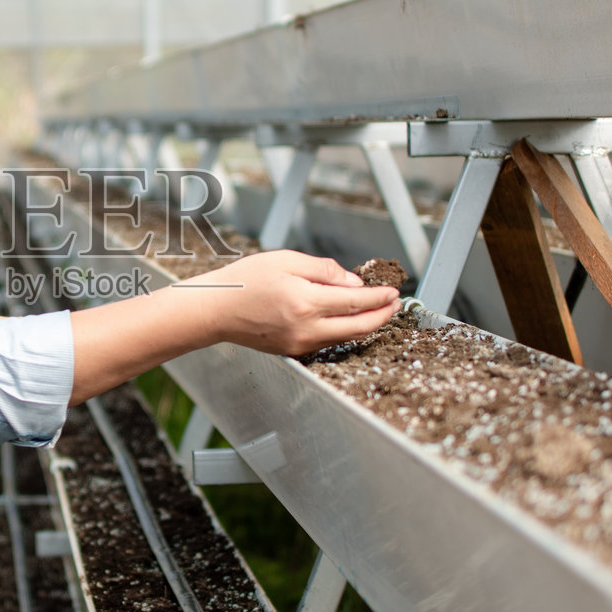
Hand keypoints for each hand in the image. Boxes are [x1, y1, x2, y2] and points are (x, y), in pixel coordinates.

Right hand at [185, 250, 399, 355]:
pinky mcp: (293, 351)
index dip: (379, 297)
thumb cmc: (246, 280)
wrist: (216, 310)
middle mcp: (306, 328)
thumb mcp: (286, 260)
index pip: (356, 302)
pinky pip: (327, 341)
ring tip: (378, 310)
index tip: (393, 291)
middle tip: (395, 304)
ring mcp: (300, 343)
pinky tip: (349, 318)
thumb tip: (354, 283)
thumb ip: (324, 270)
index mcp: (305, 302)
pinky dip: (344, 330)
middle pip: (358, 327)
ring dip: (366, 325)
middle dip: (382, 316)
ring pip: (345, 337)